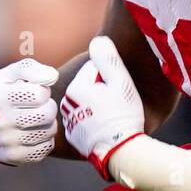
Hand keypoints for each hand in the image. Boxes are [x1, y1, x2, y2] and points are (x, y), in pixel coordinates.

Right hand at [0, 58, 59, 165]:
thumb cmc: (4, 92)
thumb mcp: (11, 74)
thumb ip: (32, 69)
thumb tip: (52, 76)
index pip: (40, 94)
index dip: (42, 91)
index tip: (34, 91)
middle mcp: (0, 122)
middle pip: (48, 114)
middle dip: (48, 106)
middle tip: (39, 106)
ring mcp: (7, 142)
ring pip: (49, 131)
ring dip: (48, 123)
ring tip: (37, 118)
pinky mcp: (15, 157)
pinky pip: (46, 148)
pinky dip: (45, 139)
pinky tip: (34, 132)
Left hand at [61, 36, 145, 178]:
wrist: (120, 150)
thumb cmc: (123, 114)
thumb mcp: (121, 82)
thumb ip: (108, 58)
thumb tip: (97, 41)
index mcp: (76, 87)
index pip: (93, 69)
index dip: (109, 76)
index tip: (116, 90)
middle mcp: (66, 103)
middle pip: (87, 85)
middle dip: (100, 90)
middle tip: (116, 103)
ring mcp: (68, 120)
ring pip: (84, 102)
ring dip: (96, 104)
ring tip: (111, 116)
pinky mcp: (73, 135)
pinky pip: (82, 119)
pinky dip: (91, 120)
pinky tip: (104, 127)